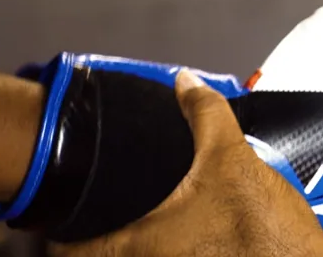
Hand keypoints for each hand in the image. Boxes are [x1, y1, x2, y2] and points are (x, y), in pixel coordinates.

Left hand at [51, 70, 322, 256]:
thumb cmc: (262, 229)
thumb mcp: (231, 158)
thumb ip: (204, 114)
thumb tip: (186, 83)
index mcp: (139, 245)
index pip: (69, 251)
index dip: (60, 232)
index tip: (64, 214)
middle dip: (100, 236)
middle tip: (104, 210)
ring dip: (135, 246)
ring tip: (149, 221)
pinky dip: (170, 252)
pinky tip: (189, 238)